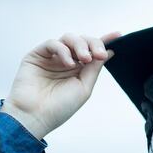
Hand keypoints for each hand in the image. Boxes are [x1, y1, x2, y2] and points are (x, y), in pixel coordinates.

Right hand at [1, 32, 120, 138]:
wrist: (35, 116)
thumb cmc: (59, 108)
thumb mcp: (84, 87)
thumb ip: (94, 68)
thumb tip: (108, 52)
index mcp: (78, 70)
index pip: (93, 51)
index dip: (104, 41)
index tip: (118, 36)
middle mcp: (66, 61)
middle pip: (83, 41)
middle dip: (93, 45)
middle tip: (98, 55)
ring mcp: (51, 58)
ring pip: (69, 38)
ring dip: (80, 46)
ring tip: (84, 59)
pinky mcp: (37, 55)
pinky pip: (52, 43)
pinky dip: (63, 50)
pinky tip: (68, 63)